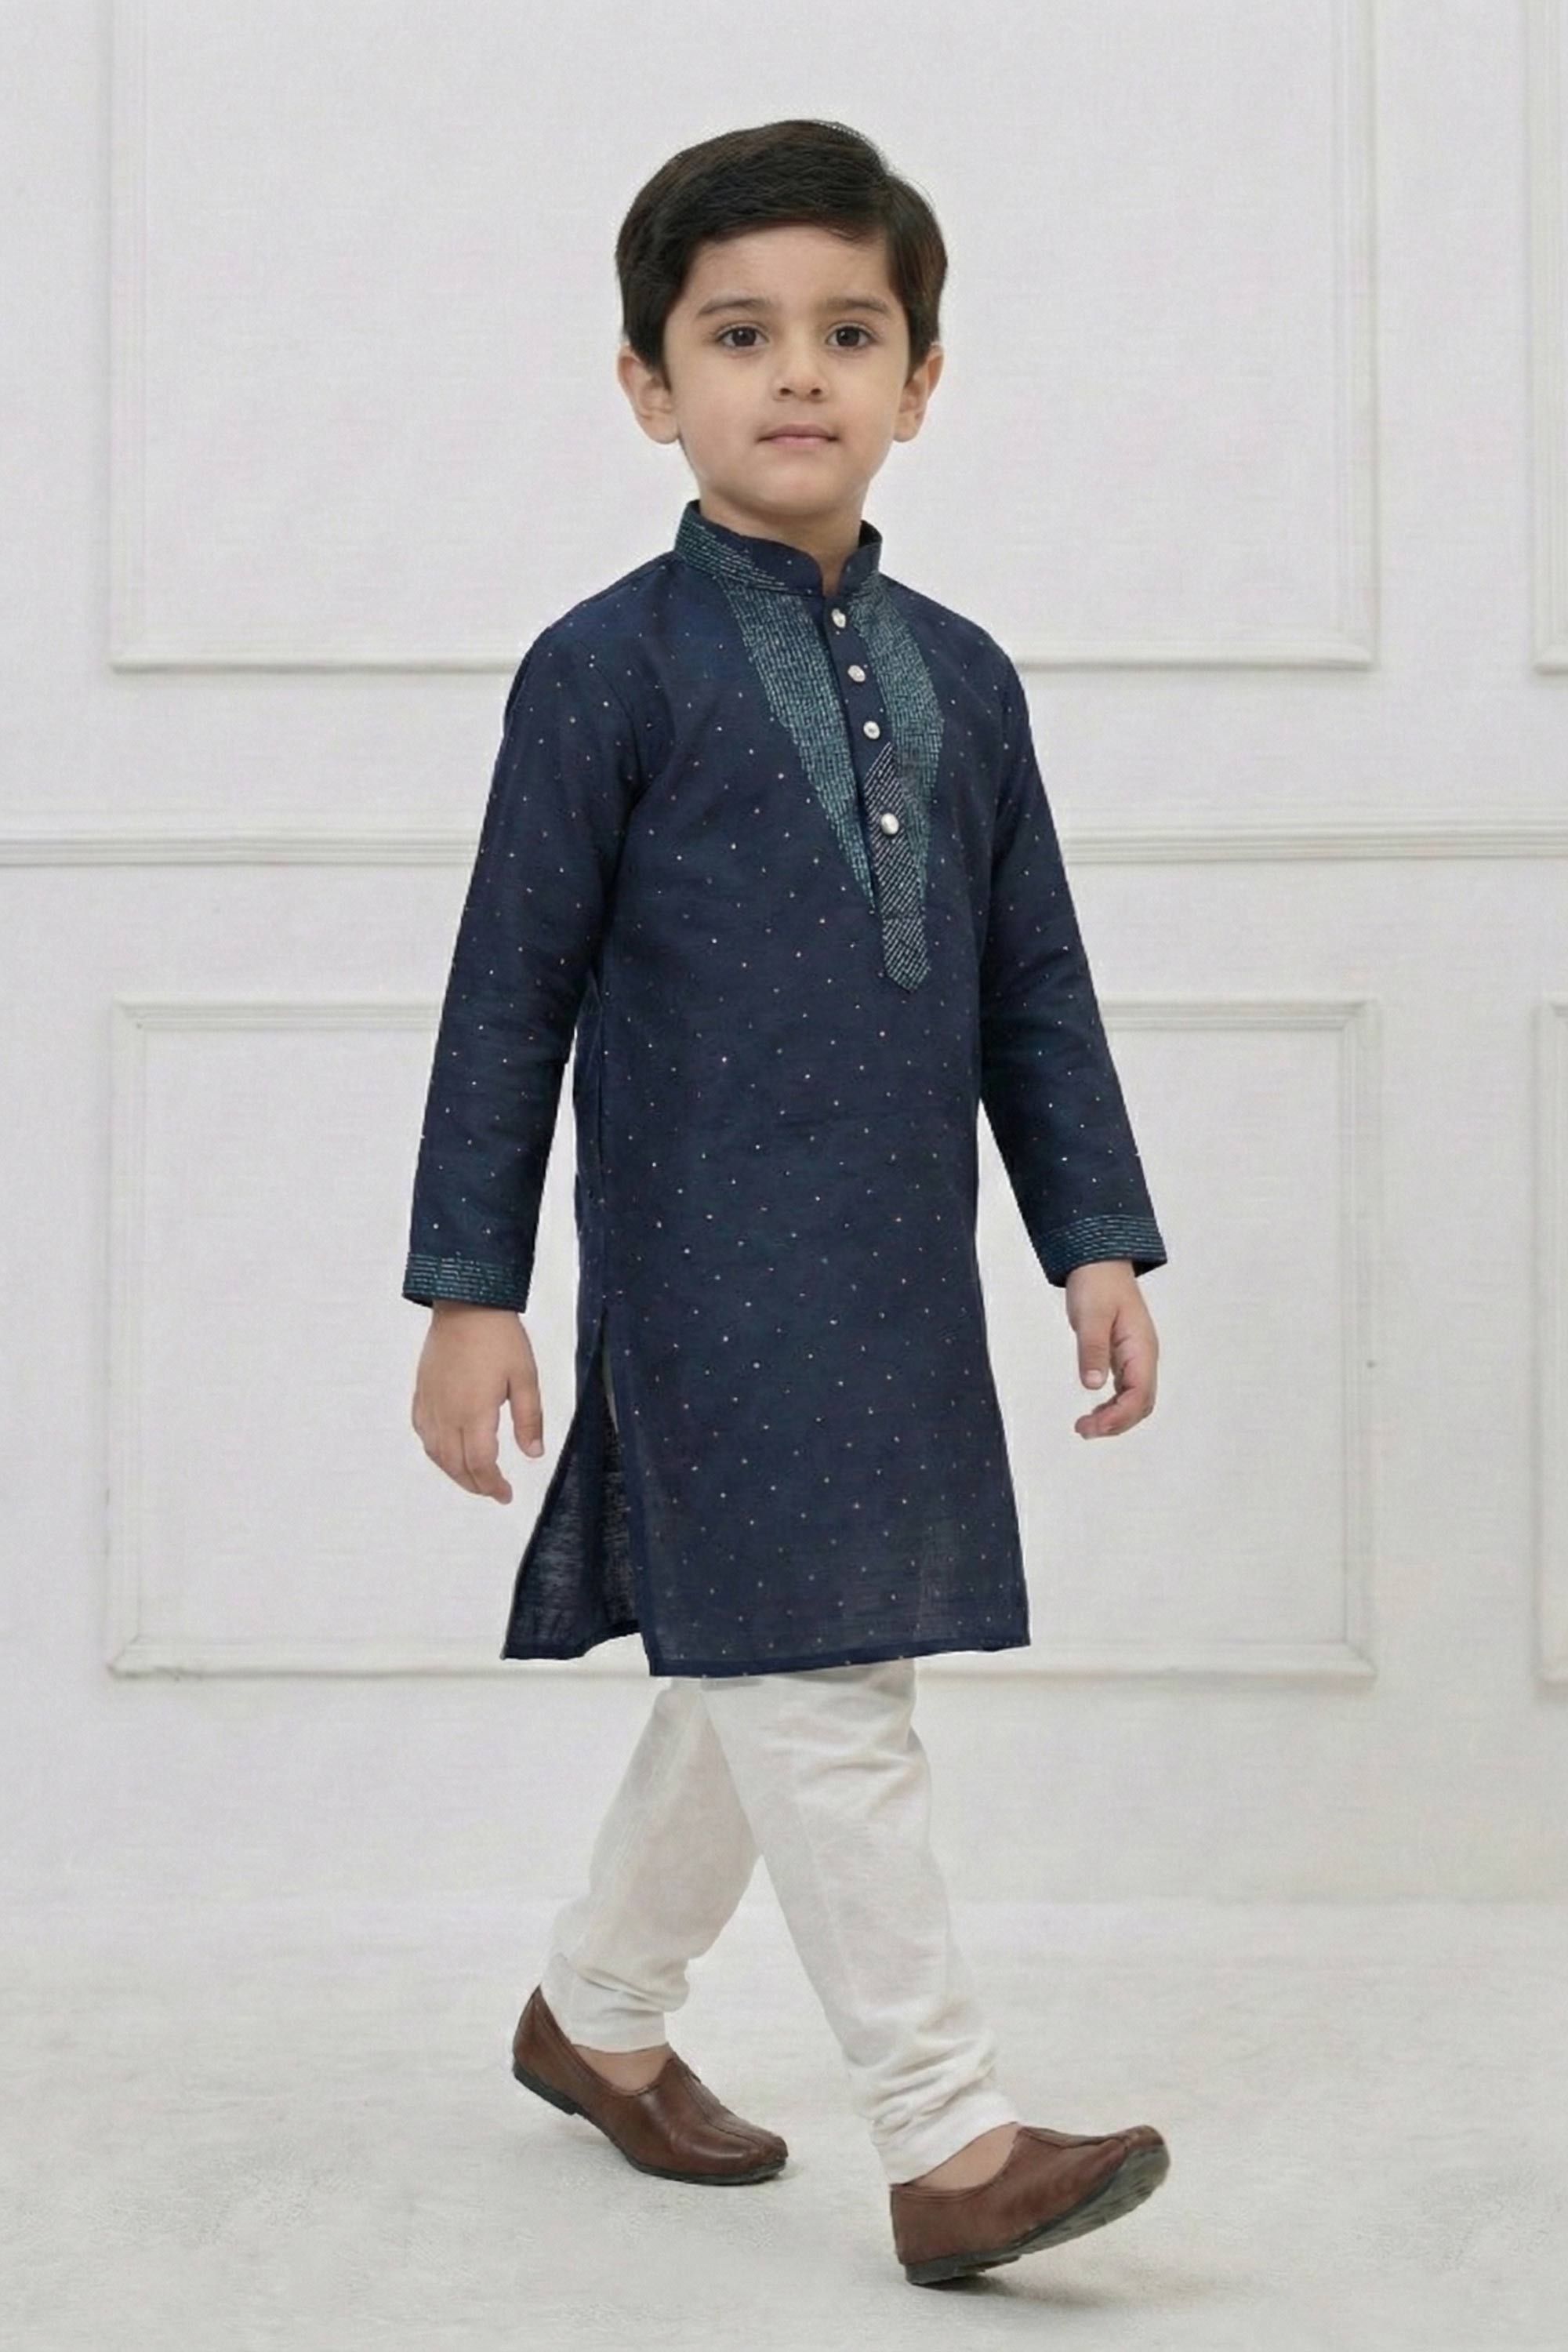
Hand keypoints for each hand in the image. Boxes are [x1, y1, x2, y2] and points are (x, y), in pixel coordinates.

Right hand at [411, 1302, 545, 1501]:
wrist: (465, 1304)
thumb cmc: (500, 1338)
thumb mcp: (525, 1377)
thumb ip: (529, 1419)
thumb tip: (533, 1454)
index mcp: (474, 1412)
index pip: (480, 1464)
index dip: (493, 1486)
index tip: (507, 1495)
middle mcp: (447, 1414)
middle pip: (455, 1465)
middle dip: (475, 1485)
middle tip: (494, 1492)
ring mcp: (430, 1404)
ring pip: (436, 1453)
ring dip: (454, 1472)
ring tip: (474, 1478)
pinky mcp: (422, 1393)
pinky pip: (423, 1432)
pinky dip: (436, 1451)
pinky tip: (447, 1451)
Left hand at [1065, 1260, 1158, 1438]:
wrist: (1100, 1261)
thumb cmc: (1097, 1284)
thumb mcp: (1091, 1316)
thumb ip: (1092, 1349)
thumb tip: (1093, 1385)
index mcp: (1141, 1348)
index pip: (1140, 1394)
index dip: (1119, 1416)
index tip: (1093, 1425)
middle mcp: (1144, 1356)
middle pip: (1141, 1404)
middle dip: (1117, 1423)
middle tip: (1085, 1430)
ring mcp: (1136, 1357)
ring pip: (1135, 1400)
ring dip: (1115, 1417)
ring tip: (1086, 1426)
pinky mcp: (1124, 1356)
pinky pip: (1125, 1389)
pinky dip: (1112, 1405)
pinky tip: (1095, 1409)